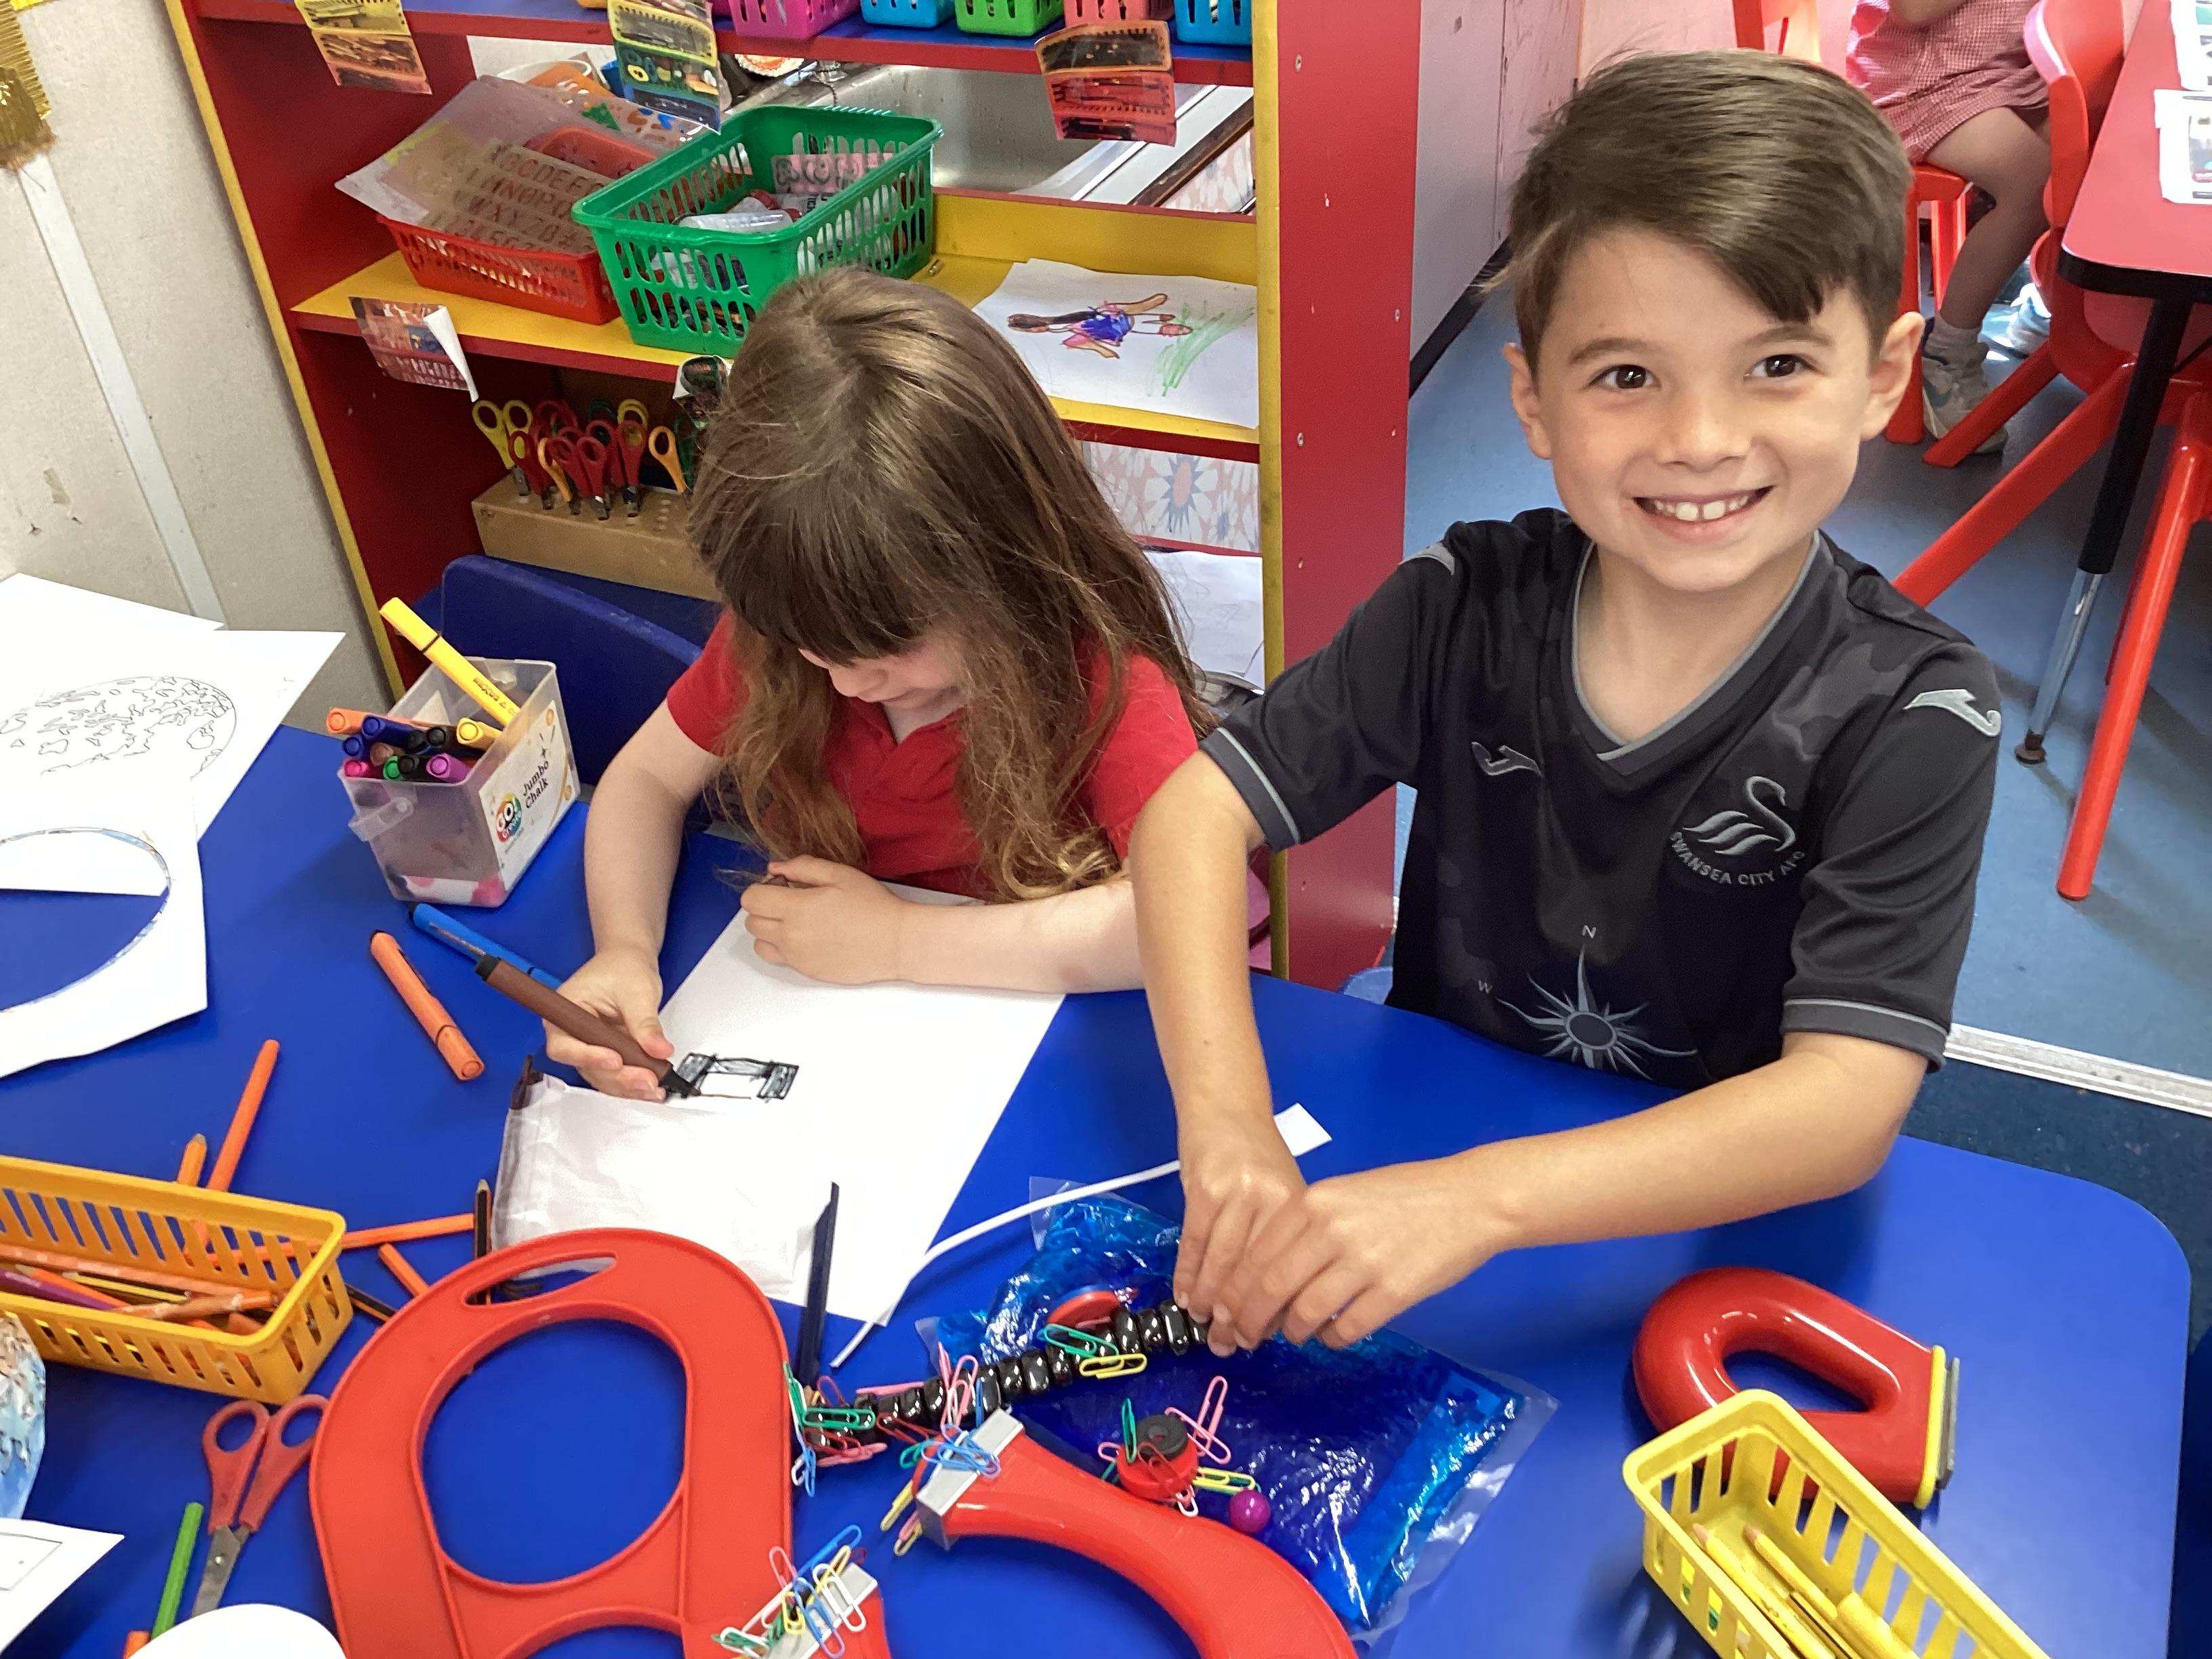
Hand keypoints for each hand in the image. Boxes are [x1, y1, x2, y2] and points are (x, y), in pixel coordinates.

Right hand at [548, 948, 670, 1099]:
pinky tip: (650, 1084)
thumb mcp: (637, 992)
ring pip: (600, 1075)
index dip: (588, 1057)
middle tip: (646, 1079)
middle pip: (584, 1066)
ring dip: (626, 1085)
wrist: (630, 960)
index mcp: (566, 1009)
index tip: (615, 1060)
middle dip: (617, 1077)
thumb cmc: (623, 966)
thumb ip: (645, 1023)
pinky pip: (613, 1074)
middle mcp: (571, 1032)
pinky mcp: (604, 1053)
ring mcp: (588, 1045)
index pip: (565, 1044)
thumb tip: (658, 1049)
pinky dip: (631, 1081)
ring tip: (653, 1085)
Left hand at [741, 857, 907, 984]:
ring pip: (760, 945)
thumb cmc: (874, 907)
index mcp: (797, 908)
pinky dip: (785, 948)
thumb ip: (803, 866)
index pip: (750, 899)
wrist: (897, 943)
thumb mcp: (840, 874)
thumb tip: (775, 867)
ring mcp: (797, 957)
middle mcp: (791, 936)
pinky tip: (809, 938)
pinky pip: (780, 960)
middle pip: (751, 923)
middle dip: (764, 909)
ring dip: (769, 931)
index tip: (781, 886)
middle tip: (789, 902)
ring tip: (795, 923)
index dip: (762, 889)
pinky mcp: (807, 972)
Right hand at [1173, 1111, 1304, 1353]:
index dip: (1272, 1310)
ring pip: (1222, 1261)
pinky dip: (1188, 1274)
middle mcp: (1272, 1202)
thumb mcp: (1283, 1196)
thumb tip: (1275, 1307)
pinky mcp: (1204, 1189)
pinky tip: (1186, 1297)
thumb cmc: (1258, 1159)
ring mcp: (1237, 1194)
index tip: (1262, 1340)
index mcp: (1299, 1209)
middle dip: (1239, 1315)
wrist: (1227, 1111)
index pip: (1286, 1272)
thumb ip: (1280, 1245)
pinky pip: (1194, 1242)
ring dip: (1211, 1300)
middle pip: (1255, 1272)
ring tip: (1205, 1326)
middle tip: (1228, 1344)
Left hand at [1213, 1156, 1507, 1351]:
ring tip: (1295, 1334)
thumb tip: (1268, 1275)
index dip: (1234, 1291)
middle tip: (1242, 1339)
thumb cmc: (1407, 1196)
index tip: (1224, 1313)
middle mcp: (1331, 1230)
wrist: (1470, 1199)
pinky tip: (1334, 1336)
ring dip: (1293, 1331)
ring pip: (1305, 1312)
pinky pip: (1348, 1329)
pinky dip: (1334, 1339)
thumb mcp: (1344, 1195)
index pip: (1255, 1254)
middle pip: (1270, 1286)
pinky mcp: (1394, 1291)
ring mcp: (1363, 1262)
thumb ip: (1306, 1228)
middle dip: (1249, 1320)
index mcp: (1314, 1202)